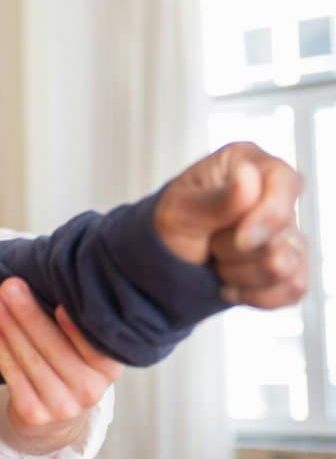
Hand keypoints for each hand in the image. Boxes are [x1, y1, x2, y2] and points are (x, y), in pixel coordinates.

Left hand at [0, 278, 123, 454]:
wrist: (54, 414)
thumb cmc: (67, 362)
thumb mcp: (82, 344)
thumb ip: (77, 317)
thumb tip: (59, 274)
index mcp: (110, 368)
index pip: (95, 344)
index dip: (76, 326)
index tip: (58, 301)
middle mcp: (92, 390)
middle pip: (54, 347)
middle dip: (28, 313)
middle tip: (9, 285)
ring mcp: (63, 406)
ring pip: (30, 358)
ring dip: (9, 325)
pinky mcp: (35, 414)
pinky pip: (13, 374)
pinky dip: (1, 346)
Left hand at [155, 141, 306, 308]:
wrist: (166, 259)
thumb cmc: (170, 224)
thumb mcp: (180, 210)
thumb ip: (217, 200)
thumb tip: (249, 175)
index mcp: (248, 163)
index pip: (285, 182)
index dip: (268, 217)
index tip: (240, 240)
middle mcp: (275, 192)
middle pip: (283, 236)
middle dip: (235, 250)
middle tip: (209, 241)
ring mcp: (288, 229)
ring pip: (285, 267)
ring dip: (239, 272)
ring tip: (217, 258)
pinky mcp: (293, 263)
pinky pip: (292, 288)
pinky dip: (254, 295)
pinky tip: (230, 284)